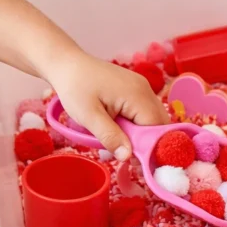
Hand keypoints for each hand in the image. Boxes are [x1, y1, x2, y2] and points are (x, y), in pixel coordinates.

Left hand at [45, 51, 169, 159]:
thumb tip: (127, 157)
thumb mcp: (88, 116)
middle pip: (160, 123)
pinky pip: (145, 110)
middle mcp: (146, 89)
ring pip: (154, 117)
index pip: (156, 128)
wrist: (67, 64)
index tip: (135, 162)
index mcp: (137, 95)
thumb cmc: (75, 88)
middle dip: (147, 141)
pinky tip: (121, 126)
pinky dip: (138, 122)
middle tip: (127, 153)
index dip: (148, 146)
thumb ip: (109, 137)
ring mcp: (142, 87)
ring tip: (121, 139)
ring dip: (142, 132)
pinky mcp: (136, 88)